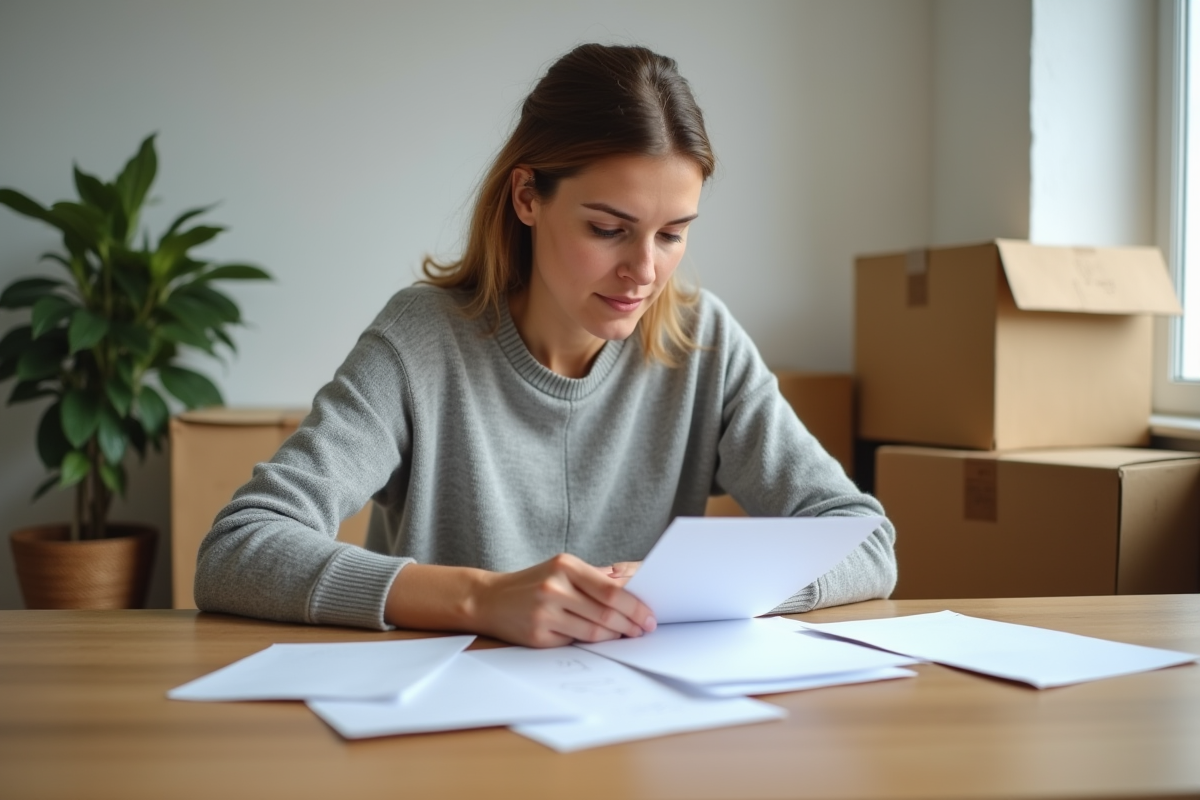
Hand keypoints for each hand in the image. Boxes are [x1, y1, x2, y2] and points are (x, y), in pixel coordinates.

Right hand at [472, 553, 655, 647]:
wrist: (489, 599)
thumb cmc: (532, 583)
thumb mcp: (561, 570)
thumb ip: (594, 579)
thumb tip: (634, 590)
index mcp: (565, 566)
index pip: (611, 589)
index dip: (635, 605)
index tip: (650, 614)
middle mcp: (554, 587)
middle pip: (606, 612)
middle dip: (631, 623)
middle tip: (645, 629)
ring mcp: (545, 612)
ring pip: (594, 630)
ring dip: (616, 636)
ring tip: (628, 635)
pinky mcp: (538, 635)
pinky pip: (575, 641)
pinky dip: (592, 642)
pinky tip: (602, 639)